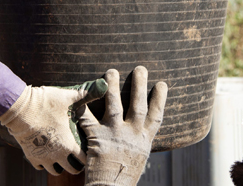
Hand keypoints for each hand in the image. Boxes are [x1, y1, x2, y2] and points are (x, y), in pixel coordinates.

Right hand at [0, 78, 107, 174]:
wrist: (20, 108)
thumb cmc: (45, 102)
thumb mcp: (68, 97)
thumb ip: (86, 94)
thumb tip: (102, 85)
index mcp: (69, 144)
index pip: (84, 159)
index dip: (87, 155)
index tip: (87, 150)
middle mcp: (57, 155)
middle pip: (71, 170)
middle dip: (75, 164)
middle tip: (76, 157)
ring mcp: (43, 157)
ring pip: (55, 171)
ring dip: (59, 165)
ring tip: (61, 157)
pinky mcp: (30, 155)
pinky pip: (39, 167)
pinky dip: (43, 163)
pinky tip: (45, 154)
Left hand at [80, 66, 167, 185]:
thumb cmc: (122, 178)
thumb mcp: (137, 159)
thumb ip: (137, 143)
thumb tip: (138, 131)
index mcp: (144, 141)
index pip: (156, 116)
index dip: (160, 99)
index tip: (162, 84)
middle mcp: (132, 135)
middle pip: (138, 105)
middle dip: (140, 85)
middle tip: (140, 68)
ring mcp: (115, 135)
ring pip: (115, 105)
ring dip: (113, 87)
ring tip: (111, 71)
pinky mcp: (97, 138)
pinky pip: (87, 117)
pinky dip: (82, 106)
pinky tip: (80, 93)